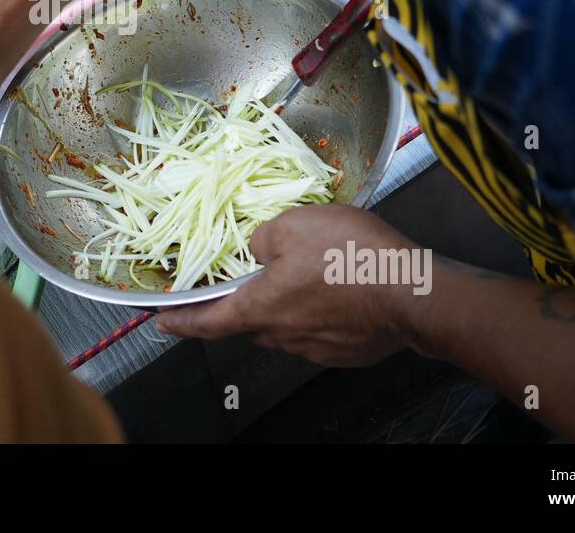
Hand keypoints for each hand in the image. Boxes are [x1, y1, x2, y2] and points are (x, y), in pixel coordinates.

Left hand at [155, 204, 427, 365]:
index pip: (207, 322)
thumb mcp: (294, 225)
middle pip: (250, 322)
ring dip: (287, 305)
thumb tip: (257, 250)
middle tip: (251, 278)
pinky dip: (319, 312)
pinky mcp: (347, 350)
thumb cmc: (350, 255)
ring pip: (286, 326)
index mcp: (261, 308)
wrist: (415, 292)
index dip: (179, 322)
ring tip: (306, 274)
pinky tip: (337, 288)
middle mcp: (283, 335)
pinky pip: (320, 330)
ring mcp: (317, 347)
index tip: (159, 322)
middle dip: (245, 303)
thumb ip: (263, 238)